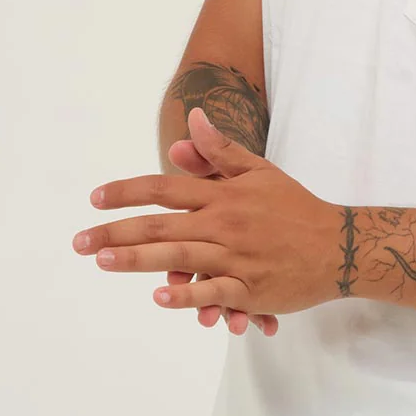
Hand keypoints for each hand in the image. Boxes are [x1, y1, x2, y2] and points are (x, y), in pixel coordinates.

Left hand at [75, 107, 342, 319]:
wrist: (336, 244)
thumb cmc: (293, 206)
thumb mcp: (259, 171)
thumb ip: (220, 150)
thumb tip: (191, 119)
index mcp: (224, 194)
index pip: (167, 188)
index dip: (130, 191)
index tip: (96, 197)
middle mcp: (225, 223)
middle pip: (162, 225)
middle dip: (116, 230)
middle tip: (79, 241)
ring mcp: (236, 257)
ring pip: (179, 256)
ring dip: (138, 258)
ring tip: (103, 260)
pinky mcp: (249, 288)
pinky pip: (214, 292)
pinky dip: (188, 295)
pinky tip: (161, 296)